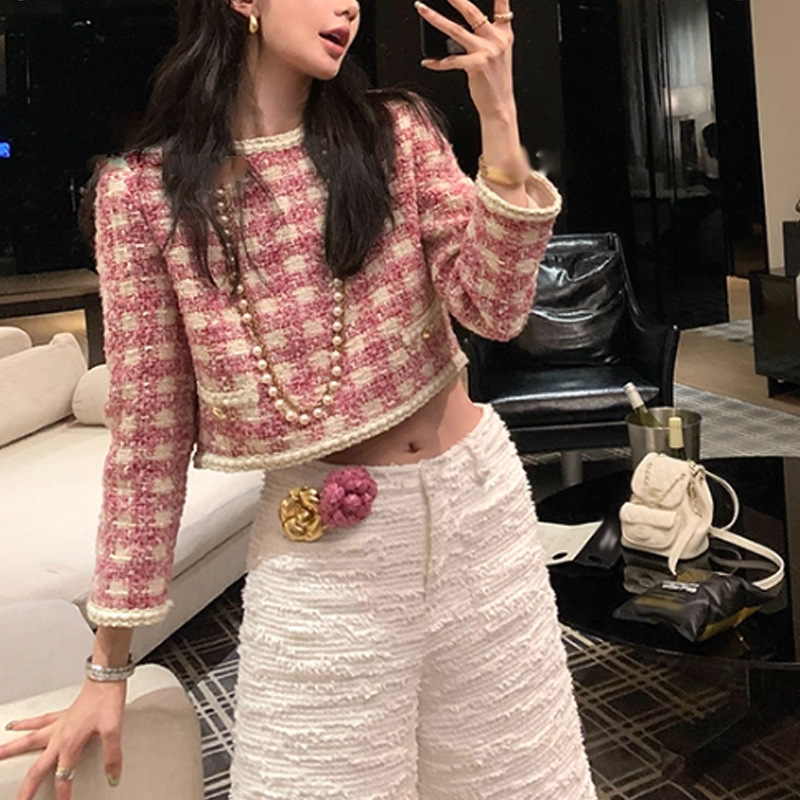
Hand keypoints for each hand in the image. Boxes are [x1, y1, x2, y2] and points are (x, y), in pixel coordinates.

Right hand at [0, 679, 126, 799]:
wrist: (106, 678)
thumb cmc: (107, 701)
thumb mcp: (113, 730)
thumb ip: (112, 756)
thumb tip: (113, 776)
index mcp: (70, 743)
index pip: (64, 776)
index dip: (64, 792)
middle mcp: (59, 736)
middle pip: (37, 767)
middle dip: (27, 788)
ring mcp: (58, 725)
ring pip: (28, 741)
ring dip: (11, 750)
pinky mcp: (61, 715)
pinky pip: (38, 721)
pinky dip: (24, 724)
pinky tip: (14, 725)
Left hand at [415, 0, 515, 122]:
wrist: (499, 106)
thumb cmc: (495, 82)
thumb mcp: (498, 54)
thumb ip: (487, 37)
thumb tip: (461, 28)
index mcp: (503, 34)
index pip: (502, 6)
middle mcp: (496, 39)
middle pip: (472, 11)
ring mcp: (486, 51)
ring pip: (455, 30)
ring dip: (435, 19)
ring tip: (423, 9)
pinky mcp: (476, 65)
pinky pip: (450, 60)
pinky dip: (437, 62)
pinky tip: (427, 62)